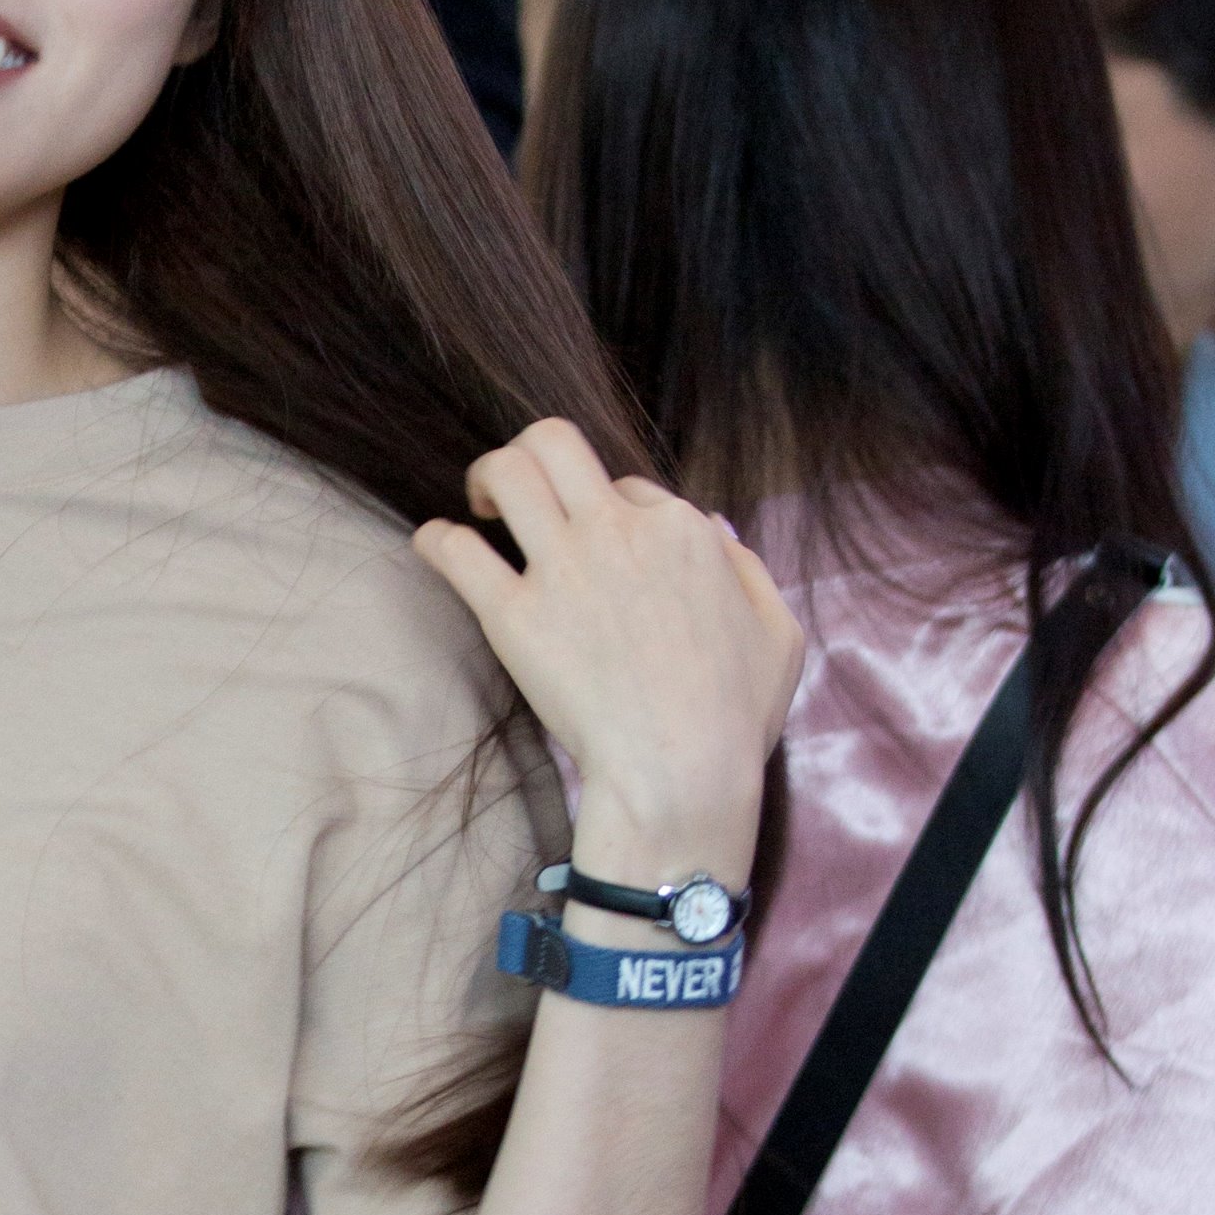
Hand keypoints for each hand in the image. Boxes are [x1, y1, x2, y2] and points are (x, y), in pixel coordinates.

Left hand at [415, 420, 799, 880]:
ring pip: (509, 471)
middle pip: (555, 442)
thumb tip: (715, 537)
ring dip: (486, 476)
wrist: (680, 772)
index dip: (610, 512)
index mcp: (681, 529)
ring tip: (480, 507)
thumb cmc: (734, 717)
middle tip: (513, 492)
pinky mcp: (514, 617)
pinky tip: (436, 546)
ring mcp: (563, 569)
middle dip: (529, 452)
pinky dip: (437, 540)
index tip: (600, 548)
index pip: (629, 487)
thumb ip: (748, 572)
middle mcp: (619, 531)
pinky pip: (457, 551)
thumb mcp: (778, 632)